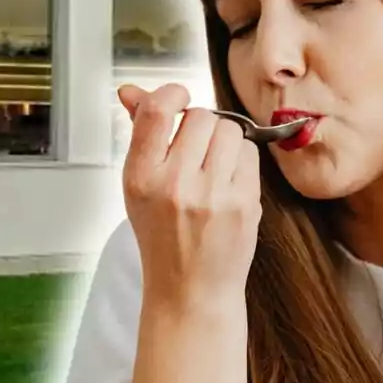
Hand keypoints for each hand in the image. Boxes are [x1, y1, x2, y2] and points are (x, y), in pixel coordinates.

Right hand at [118, 83, 261, 312]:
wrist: (190, 291)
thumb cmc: (162, 237)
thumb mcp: (138, 186)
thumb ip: (140, 134)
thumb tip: (132, 91)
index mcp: (140, 177)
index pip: (156, 110)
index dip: (171, 93)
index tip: (178, 98)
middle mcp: (174, 184)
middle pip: (201, 116)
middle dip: (201, 126)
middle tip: (195, 150)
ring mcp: (212, 195)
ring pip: (230, 129)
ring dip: (224, 139)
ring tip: (213, 166)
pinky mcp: (243, 203)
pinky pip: (250, 152)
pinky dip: (241, 160)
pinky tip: (228, 182)